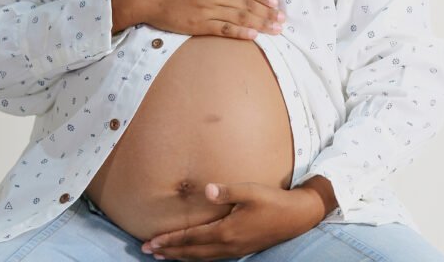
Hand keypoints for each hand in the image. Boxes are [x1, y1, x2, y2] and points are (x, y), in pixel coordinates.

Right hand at [132, 0, 285, 39]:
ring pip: (238, 18)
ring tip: (276, 30)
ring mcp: (205, 10)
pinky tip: (253, 36)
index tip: (276, 2)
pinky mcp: (196, 25)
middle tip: (283, 20)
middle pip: (246, 5)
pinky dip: (239, 33)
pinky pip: (222, 30)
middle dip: (268, 13)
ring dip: (260, 24)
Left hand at [139, 181, 322, 260]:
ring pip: (201, 257)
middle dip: (169, 251)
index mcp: (226, 231)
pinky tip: (192, 254)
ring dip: (180, 256)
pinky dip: (196, 257)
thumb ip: (228, 191)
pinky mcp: (240, 250)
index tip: (151, 241)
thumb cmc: (272, 201)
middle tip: (147, 251)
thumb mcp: (251, 191)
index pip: (191, 238)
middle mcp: (228, 245)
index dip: (170, 240)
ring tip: (162, 256)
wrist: (296, 217)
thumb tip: (208, 189)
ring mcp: (234, 250)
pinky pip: (212, 257)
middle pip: (191, 252)